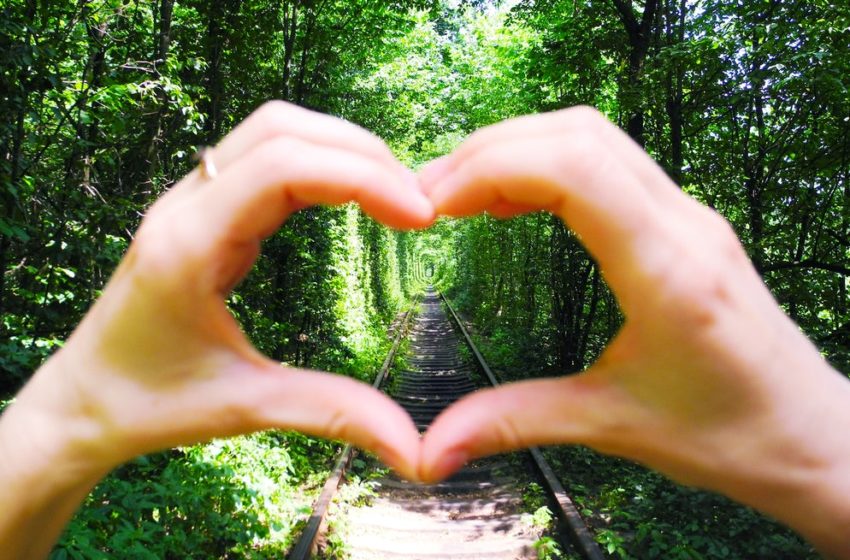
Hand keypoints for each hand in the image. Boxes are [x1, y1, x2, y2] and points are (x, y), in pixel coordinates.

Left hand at [5, 101, 432, 481]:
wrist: (82, 402)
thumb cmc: (147, 405)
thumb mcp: (246, 408)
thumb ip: (334, 413)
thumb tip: (417, 448)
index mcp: (190, 245)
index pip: (284, 167)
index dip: (362, 177)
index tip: (418, 215)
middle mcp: (185, 206)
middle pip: (281, 128)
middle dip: (359, 153)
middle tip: (415, 201)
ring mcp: (189, 201)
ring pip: (271, 132)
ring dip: (338, 149)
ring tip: (392, 193)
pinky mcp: (199, 209)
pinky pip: (261, 156)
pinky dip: (315, 161)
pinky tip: (348, 196)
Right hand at [417, 106, 849, 555]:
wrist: (810, 435)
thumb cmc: (733, 434)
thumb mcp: (613, 426)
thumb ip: (516, 424)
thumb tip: (432, 448)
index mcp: (668, 270)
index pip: (574, 169)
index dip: (491, 167)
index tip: (435, 203)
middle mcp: (684, 226)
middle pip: (578, 134)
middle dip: (491, 151)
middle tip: (431, 196)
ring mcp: (689, 217)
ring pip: (595, 137)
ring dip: (520, 151)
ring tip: (461, 194)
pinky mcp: (685, 224)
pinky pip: (611, 163)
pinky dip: (549, 166)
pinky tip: (514, 203)